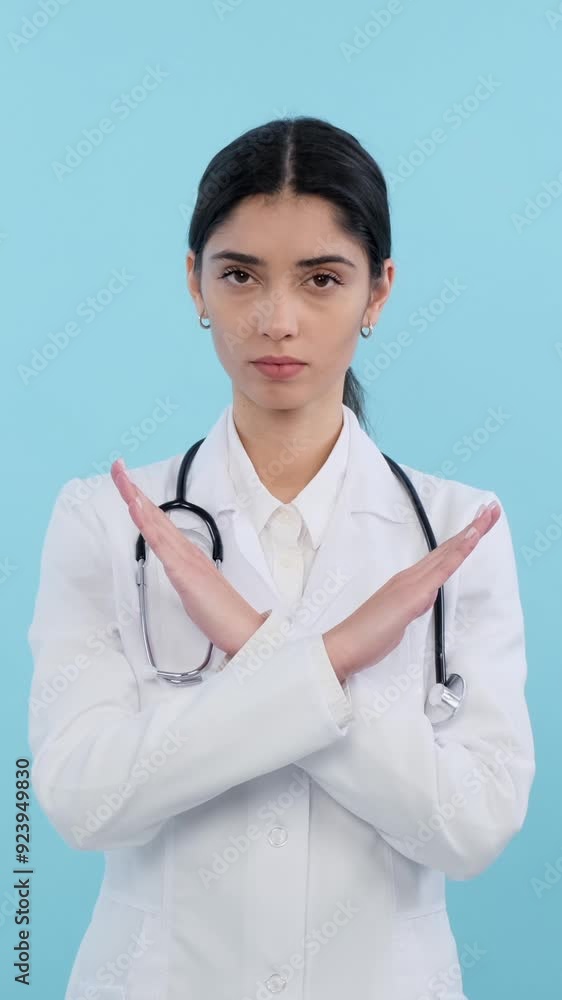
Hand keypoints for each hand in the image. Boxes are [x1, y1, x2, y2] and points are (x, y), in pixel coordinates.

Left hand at [110, 458, 264, 656]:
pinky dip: (147, 525)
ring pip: (156, 524)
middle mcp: (185, 550)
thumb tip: (176, 567)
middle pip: (154, 515)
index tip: (126, 482)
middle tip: (117, 466)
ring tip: (123, 479)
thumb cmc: (221, 612)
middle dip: (133, 490)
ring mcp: (185, 559)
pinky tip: (138, 511)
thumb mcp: (194, 589)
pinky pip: (161, 545)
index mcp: (185, 553)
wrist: (244, 629)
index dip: (141, 501)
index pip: (158, 522)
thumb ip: (184, 574)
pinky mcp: (184, 572)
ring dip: (137, 500)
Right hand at [323, 500, 501, 681]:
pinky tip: (471, 539)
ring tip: (488, 516)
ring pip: (448, 553)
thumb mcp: (399, 619)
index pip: (442, 557)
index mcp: (408, 581)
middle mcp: (411, 576)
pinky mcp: (414, 593)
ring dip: (470, 533)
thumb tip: (425, 598)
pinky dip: (458, 552)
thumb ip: (413, 605)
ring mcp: (412, 582)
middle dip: (472, 529)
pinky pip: (442, 569)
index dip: (462, 541)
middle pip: (448, 549)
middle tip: (492, 510)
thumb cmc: (369, 635)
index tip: (480, 525)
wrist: (346, 644)